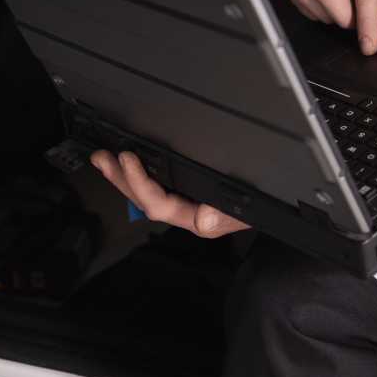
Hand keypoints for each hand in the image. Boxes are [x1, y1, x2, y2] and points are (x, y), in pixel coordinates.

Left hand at [89, 149, 251, 237]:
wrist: (274, 206)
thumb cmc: (262, 207)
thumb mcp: (248, 212)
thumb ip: (227, 217)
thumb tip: (205, 218)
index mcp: (196, 217)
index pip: (159, 203)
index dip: (139, 182)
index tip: (128, 159)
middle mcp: (185, 211)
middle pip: (143, 198)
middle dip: (120, 179)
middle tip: (102, 157)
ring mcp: (184, 201)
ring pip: (145, 192)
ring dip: (122, 176)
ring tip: (103, 159)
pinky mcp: (186, 189)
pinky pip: (155, 184)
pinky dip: (138, 174)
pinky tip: (126, 164)